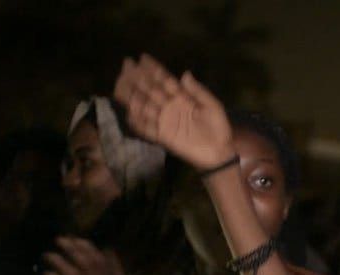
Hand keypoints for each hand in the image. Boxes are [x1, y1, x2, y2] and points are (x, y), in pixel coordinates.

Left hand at [44, 237, 130, 274]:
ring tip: (47, 255)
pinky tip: (47, 274)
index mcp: (106, 270)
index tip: (72, 238)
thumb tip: (107, 248)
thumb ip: (114, 264)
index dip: (80, 242)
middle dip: (66, 246)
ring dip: (56, 260)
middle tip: (57, 240)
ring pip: (67, 270)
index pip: (92, 250)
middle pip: (78, 256)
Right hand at [113, 53, 234, 169]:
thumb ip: (199, 91)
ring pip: (145, 106)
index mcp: (183, 98)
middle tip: (126, 65)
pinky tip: (127, 113)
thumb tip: (185, 73)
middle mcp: (170, 107)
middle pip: (151, 90)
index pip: (165, 80)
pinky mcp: (163, 137)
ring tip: (120, 83)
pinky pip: (147, 128)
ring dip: (133, 95)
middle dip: (139, 77)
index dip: (154, 69)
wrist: (219, 152)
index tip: (142, 58)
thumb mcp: (213, 106)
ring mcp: (165, 121)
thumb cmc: (218, 127)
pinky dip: (137, 122)